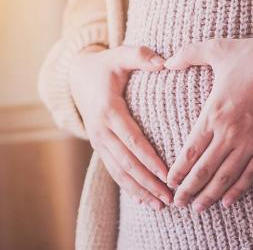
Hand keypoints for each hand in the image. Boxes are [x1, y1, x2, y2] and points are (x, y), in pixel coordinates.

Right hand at [69, 44, 172, 210]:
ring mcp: (98, 139)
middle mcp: (101, 129)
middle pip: (127, 162)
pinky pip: (112, 169)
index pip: (132, 140)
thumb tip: (165, 63)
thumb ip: (141, 56)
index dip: (149, 159)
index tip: (167, 174)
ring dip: (139, 189)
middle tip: (170, 197)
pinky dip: (127, 185)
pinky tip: (142, 197)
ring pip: (119, 171)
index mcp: (109, 109)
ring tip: (159, 204)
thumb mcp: (121, 54)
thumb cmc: (105, 65)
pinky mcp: (99, 144)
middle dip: (148, 182)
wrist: (77, 75)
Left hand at [164, 33, 252, 211]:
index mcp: (214, 112)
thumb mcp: (217, 48)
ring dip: (210, 195)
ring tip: (198, 208)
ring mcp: (252, 142)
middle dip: (188, 189)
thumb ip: (188, 54)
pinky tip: (228, 201)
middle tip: (177, 203)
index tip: (169, 182)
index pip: (190, 150)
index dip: (178, 170)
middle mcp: (230, 132)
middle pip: (204, 169)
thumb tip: (165, 61)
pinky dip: (238, 190)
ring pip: (226, 177)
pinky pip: (252, 174)